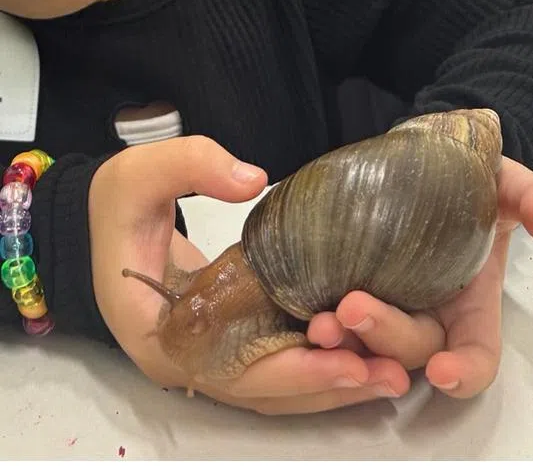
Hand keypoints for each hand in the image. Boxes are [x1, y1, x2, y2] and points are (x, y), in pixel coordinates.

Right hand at [90, 137, 407, 413]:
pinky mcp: (234, 334)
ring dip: (335, 384)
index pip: (234, 370)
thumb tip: (254, 179)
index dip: (293, 371)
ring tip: (396, 372)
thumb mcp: (141, 172)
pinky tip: (369, 351)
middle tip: (393, 374)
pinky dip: (322, 364)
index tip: (349, 360)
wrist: (111, 215)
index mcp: (161, 333)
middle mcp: (189, 358)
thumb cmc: (121, 200)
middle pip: (267, 390)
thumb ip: (194, 166)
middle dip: (330, 386)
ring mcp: (212, 351)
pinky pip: (281, 362)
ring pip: (278, 387)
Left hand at [305, 157, 532, 398]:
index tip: (443, 370)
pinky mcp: (346, 291)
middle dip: (384, 337)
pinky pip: (334, 325)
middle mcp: (430, 317)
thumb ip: (532, 197)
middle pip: (412, 351)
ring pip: (366, 348)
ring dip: (343, 345)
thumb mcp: (507, 182)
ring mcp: (388, 308)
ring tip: (320, 323)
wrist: (427, 162)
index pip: (476, 356)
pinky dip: (320, 326)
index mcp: (473, 305)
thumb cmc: (475, 181)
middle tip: (351, 307)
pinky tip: (304, 307)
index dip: (464, 372)